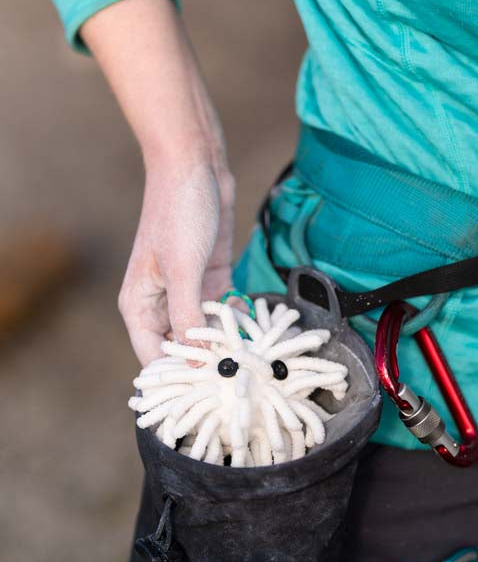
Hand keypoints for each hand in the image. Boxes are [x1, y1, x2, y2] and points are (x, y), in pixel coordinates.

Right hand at [118, 151, 234, 365]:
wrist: (195, 165)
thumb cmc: (178, 212)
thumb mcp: (183, 269)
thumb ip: (187, 317)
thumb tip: (197, 363)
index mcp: (139, 305)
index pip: (153, 358)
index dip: (178, 379)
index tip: (206, 396)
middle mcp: (162, 304)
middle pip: (181, 350)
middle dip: (207, 364)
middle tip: (236, 378)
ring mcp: (188, 293)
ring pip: (205, 333)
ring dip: (225, 343)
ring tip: (251, 357)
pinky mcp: (212, 280)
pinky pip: (223, 313)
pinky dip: (237, 321)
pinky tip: (254, 326)